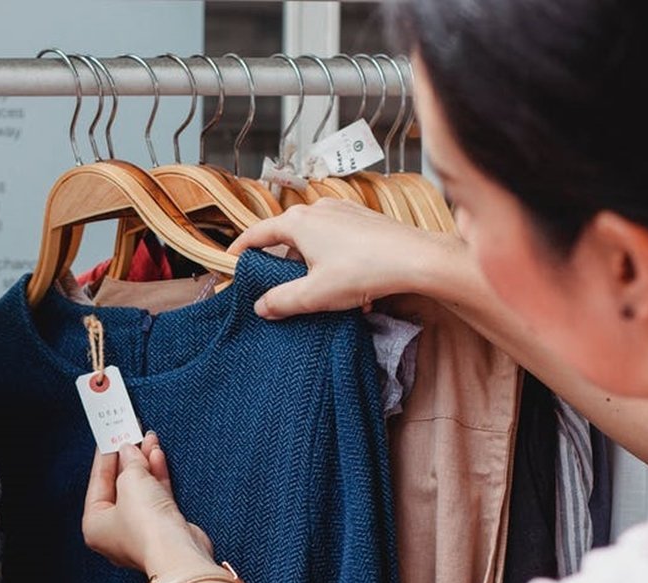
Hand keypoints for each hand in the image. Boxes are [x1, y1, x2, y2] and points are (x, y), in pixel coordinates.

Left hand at [82, 432, 214, 576]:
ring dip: (145, 464)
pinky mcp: (163, 527)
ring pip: (140, 489)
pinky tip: (158, 456)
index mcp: (95, 525)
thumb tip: (129, 451)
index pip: (97, 483)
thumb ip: (129, 463)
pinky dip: (157, 476)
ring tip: (148, 439)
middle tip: (131, 435)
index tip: (110, 437)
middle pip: (119, 485)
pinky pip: (156, 496)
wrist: (178, 553)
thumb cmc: (146, 527)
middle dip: (127, 459)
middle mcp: (115, 530)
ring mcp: (140, 529)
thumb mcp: (130, 482)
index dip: (105, 457)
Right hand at [227, 198, 455, 318]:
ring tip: (320, 292)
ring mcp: (343, 211)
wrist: (416, 259)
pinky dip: (332, 261)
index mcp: (298, 222)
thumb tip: (261, 306)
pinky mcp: (363, 220)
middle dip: (281, 263)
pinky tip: (348, 284)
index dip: (241, 249)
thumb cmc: (364, 270)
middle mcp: (318, 209)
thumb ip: (281, 301)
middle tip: (277, 286)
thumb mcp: (314, 294)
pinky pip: (336, 240)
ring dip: (310, 266)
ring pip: (313, 240)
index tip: (231, 261)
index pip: (258, 233)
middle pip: (286, 237)